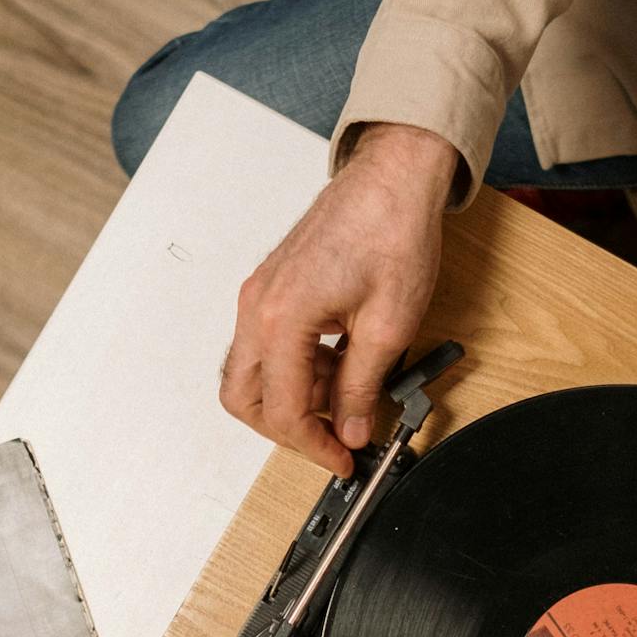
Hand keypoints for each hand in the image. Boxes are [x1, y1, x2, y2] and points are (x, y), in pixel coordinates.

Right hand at [220, 123, 455, 475]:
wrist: (393, 177)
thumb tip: (354, 427)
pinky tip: (337, 365)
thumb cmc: (392, 230)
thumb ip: (364, 385)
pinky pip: (267, 344)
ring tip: (346, 395)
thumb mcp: (389, 324)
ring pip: (251, 372)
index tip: (343, 458)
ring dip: (292, 396)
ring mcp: (260, 293)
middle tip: (332, 440)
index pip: (281, 410)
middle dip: (286, 429)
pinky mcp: (272, 285)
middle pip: (243, 398)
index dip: (314, 445)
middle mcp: (258, 305)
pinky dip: (294, 367)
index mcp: (282, 316)